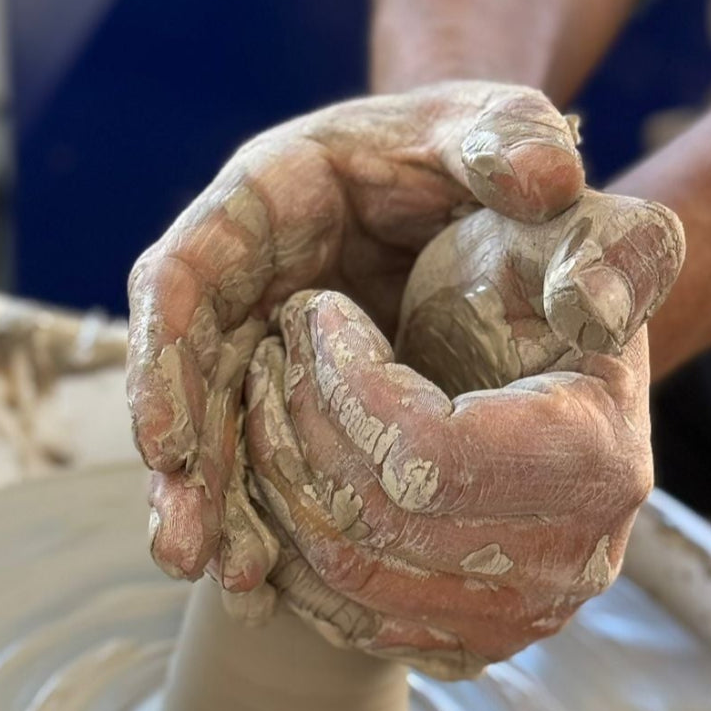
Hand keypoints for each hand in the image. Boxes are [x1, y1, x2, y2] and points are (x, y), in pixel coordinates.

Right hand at [127, 81, 584, 591]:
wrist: (472, 186)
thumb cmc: (477, 150)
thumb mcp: (496, 128)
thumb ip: (515, 141)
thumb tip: (549, 184)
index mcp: (269, 196)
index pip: (184, 272)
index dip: (161, 357)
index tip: (164, 442)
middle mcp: (246, 273)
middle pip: (184, 371)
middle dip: (185, 462)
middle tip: (186, 550)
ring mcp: (262, 333)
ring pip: (217, 427)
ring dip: (219, 505)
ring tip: (231, 579)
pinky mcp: (291, 386)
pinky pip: (262, 454)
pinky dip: (263, 514)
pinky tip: (270, 582)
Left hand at [242, 190, 684, 678]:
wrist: (550, 374)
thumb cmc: (547, 292)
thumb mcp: (587, 240)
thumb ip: (608, 250)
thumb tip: (591, 304)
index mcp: (597, 465)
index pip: (427, 453)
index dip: (346, 385)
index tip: (316, 315)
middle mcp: (567, 565)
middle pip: (378, 523)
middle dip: (298, 428)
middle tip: (268, 356)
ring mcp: (518, 619)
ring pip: (347, 577)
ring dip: (280, 485)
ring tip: (266, 403)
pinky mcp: (471, 643)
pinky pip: (349, 621)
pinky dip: (294, 551)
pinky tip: (281, 476)